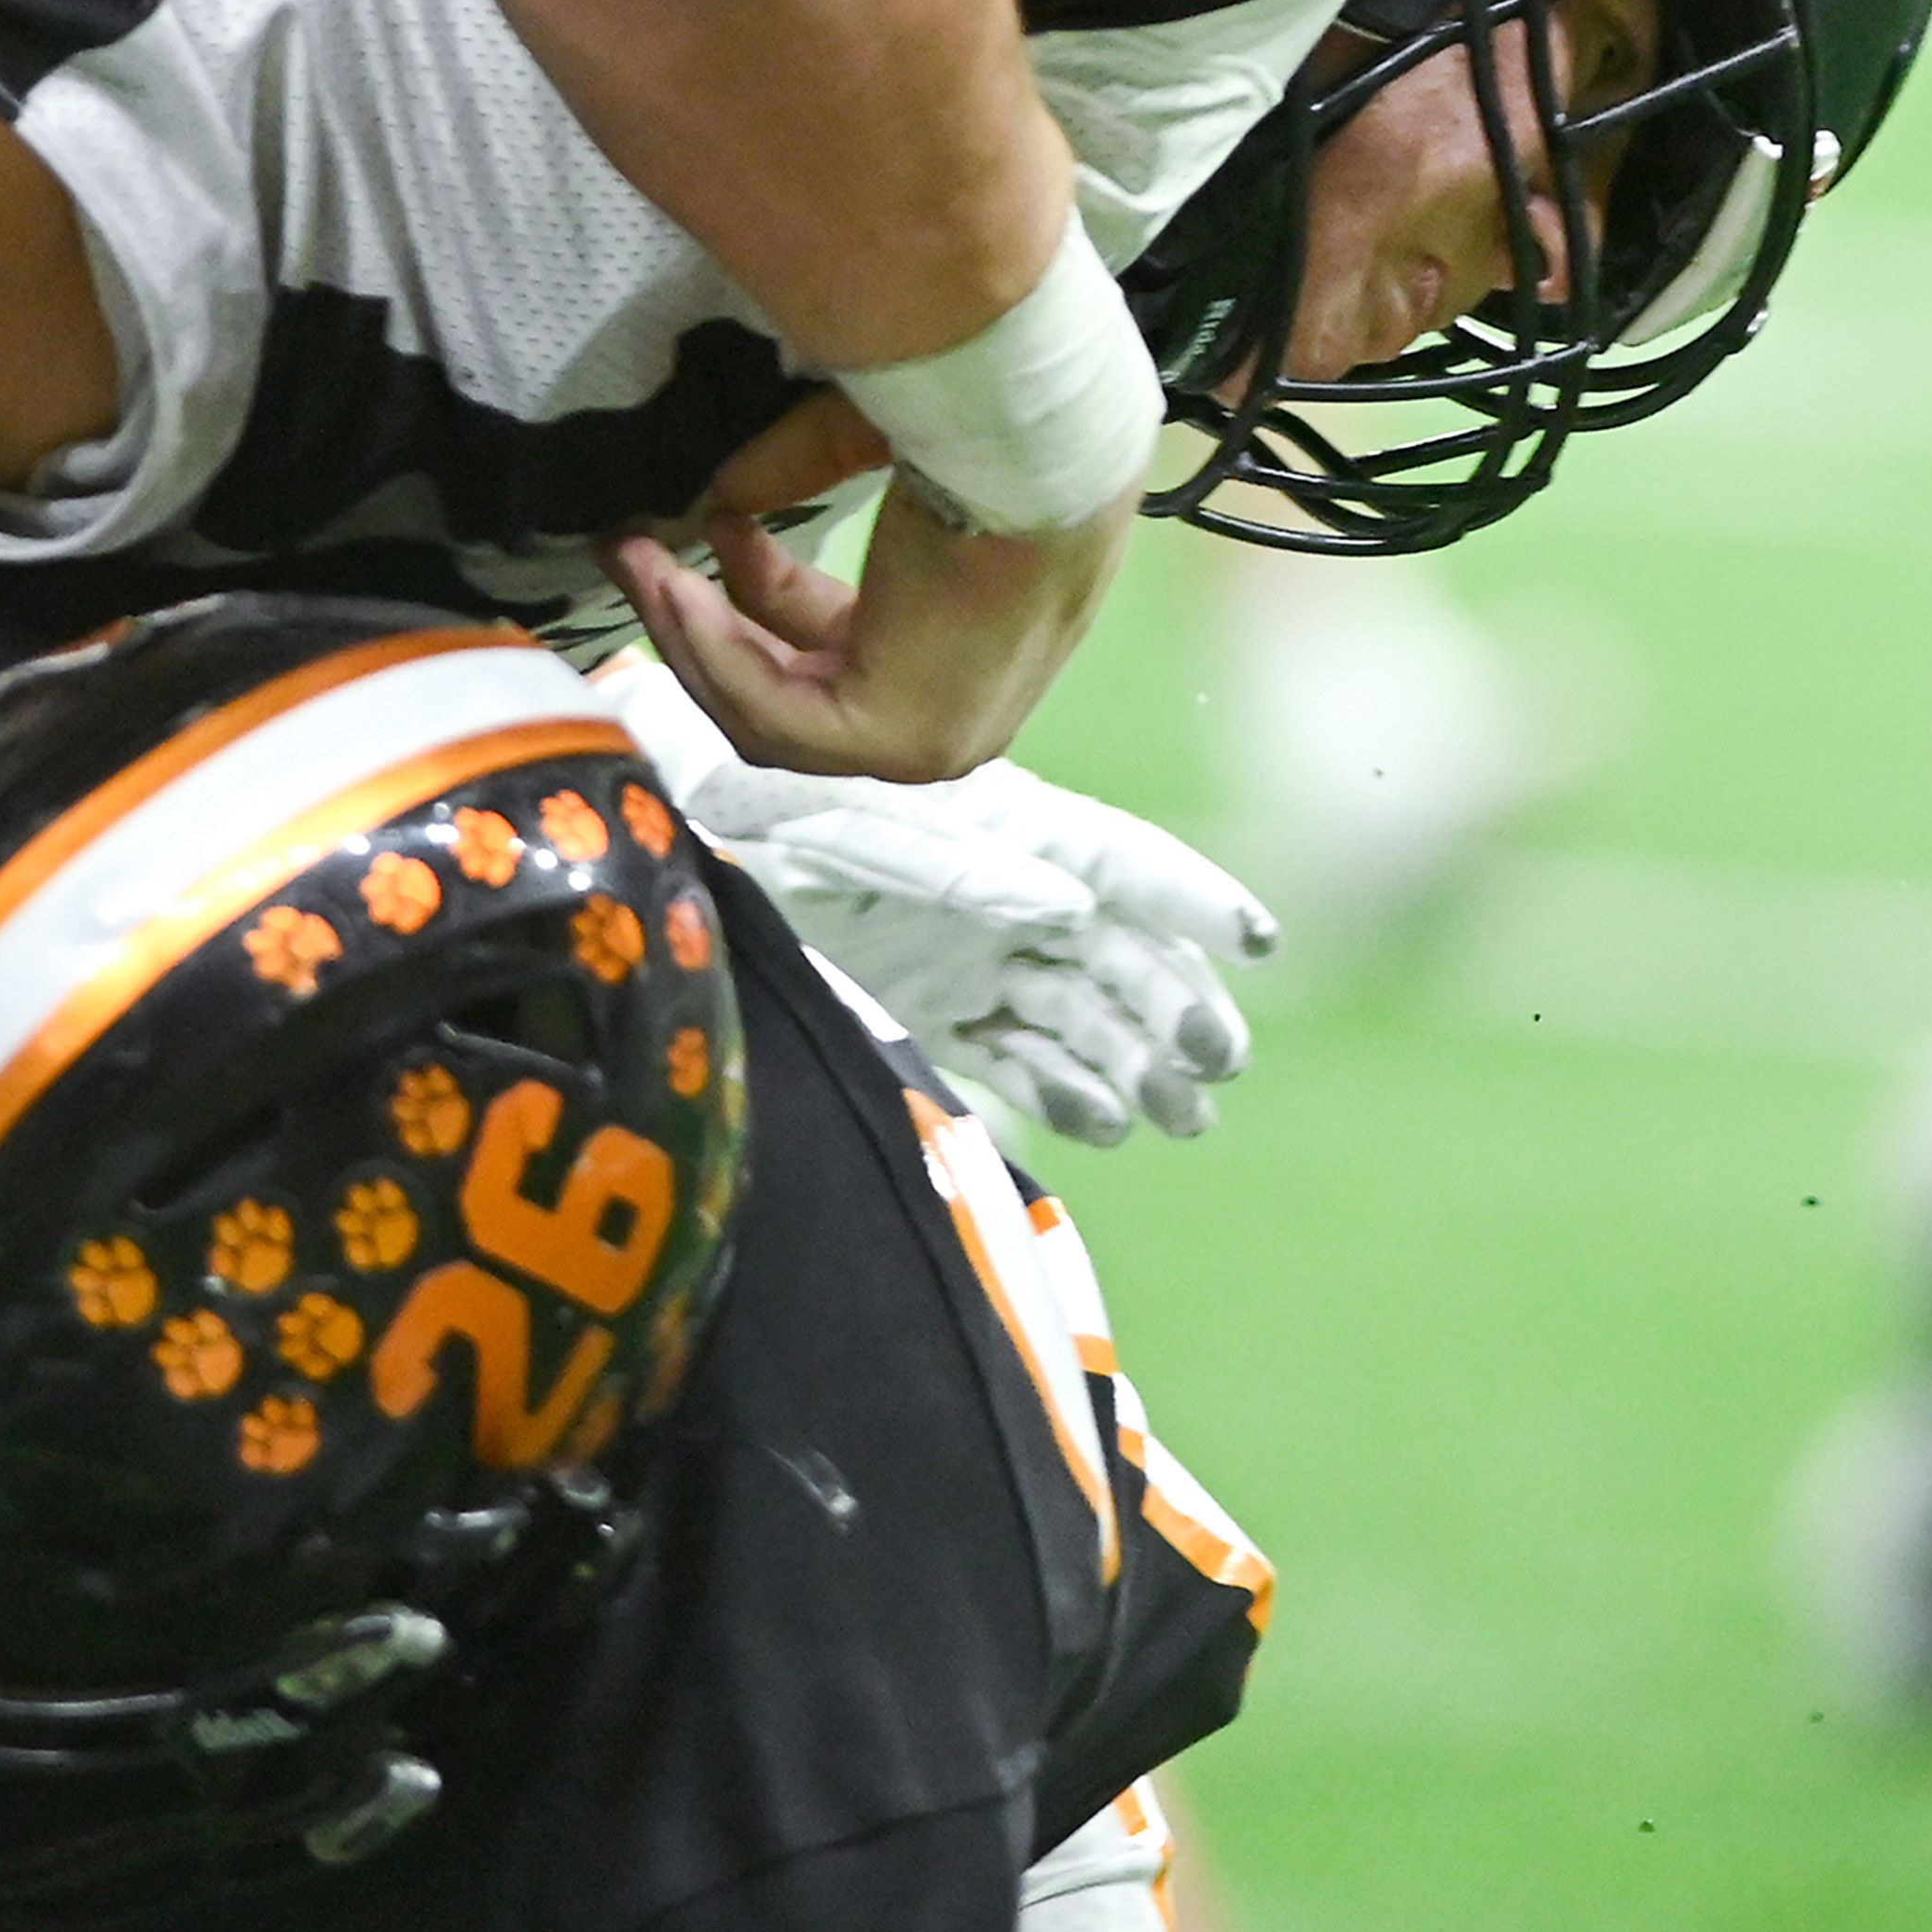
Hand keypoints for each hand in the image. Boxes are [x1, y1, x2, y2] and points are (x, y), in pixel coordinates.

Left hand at [599, 662, 1276, 1145]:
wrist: (670, 841)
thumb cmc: (755, 807)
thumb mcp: (849, 825)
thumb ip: (955, 865)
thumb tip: (1061, 908)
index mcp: (1005, 823)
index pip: (1124, 862)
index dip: (1196, 898)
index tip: (1261, 943)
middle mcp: (1004, 889)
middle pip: (1120, 953)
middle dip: (1178, 1006)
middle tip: (1218, 1065)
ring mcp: (970, 951)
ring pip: (1082, 1013)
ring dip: (1138, 1061)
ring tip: (1181, 1115)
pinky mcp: (929, 1006)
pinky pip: (1018, 1054)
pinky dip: (1064, 1092)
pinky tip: (1100, 1125)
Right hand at [604, 477, 1129, 784]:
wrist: (1039, 444)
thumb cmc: (990, 435)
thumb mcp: (875, 454)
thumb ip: (796, 473)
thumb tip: (716, 496)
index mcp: (969, 647)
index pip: (840, 644)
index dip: (755, 588)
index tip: (708, 522)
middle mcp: (954, 708)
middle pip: (793, 686)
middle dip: (701, 621)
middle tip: (633, 552)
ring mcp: (926, 738)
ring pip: (770, 712)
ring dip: (690, 633)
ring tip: (633, 558)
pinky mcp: (893, 739)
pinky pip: (771, 712)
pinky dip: (710, 649)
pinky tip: (671, 585)